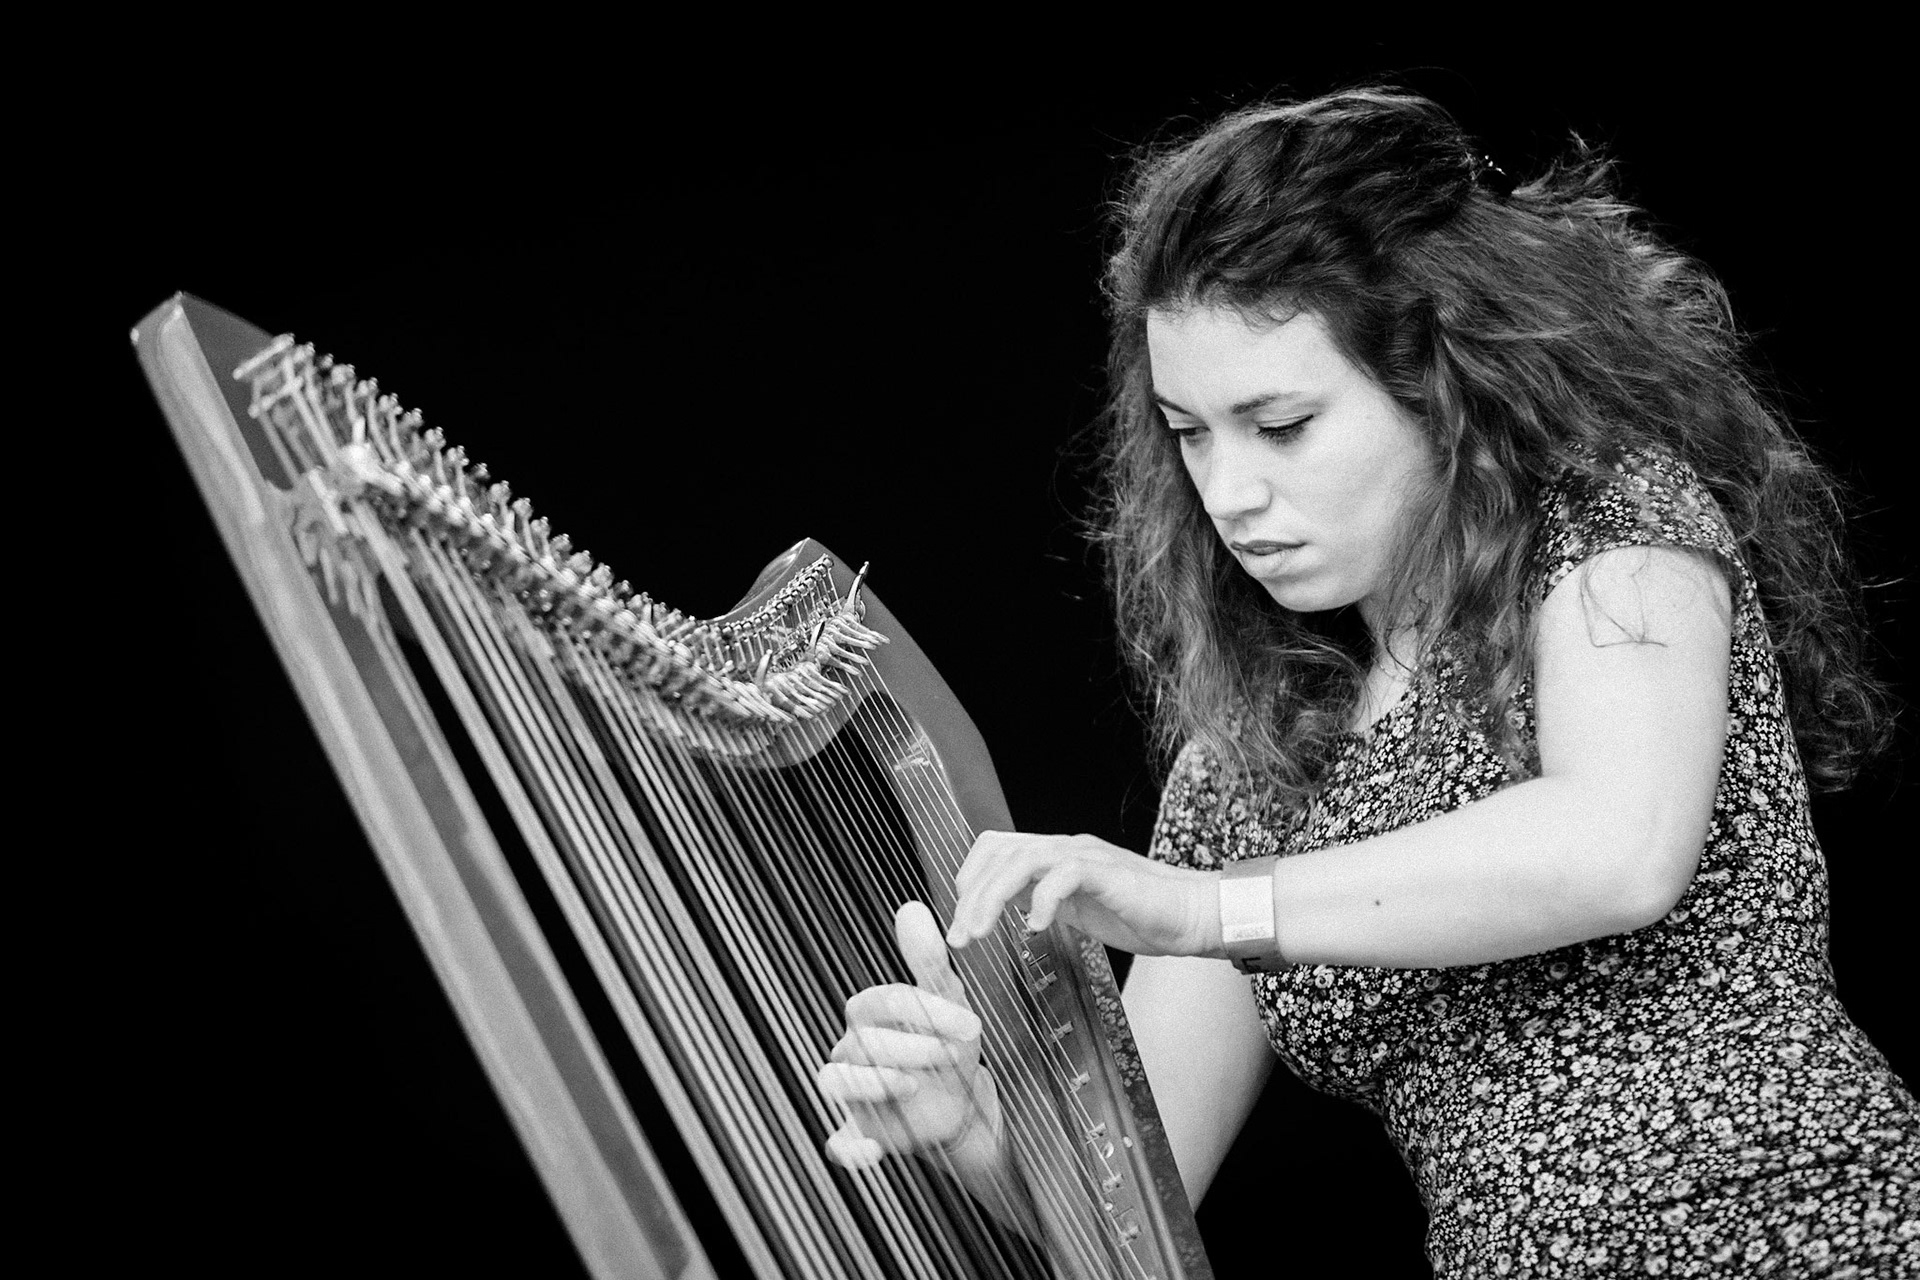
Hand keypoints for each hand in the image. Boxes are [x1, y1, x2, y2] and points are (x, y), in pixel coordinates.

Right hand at [817, 901, 1001, 1168]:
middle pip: (863, 1040)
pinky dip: (848, 1150)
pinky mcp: (859, 1132)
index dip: (926, 1011)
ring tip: (913, 1085)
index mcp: (869, 1012)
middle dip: (911, 1046)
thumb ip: (927, 961)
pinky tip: (872, 1154)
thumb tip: (910, 907)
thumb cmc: (949, 1045)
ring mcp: (852, 1092)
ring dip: (871, 1083)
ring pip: (836, 1081)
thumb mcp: (948, 1004)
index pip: (883, 1001)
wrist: (962, 1104)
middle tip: (952, 1054)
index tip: (970, 1025)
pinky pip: (839, 1142)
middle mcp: (850, 1048)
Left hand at [946, 831, 1220, 957]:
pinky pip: (1065, 874)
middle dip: (970, 895)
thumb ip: (1044, 899)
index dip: (969, 877)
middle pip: (1000, 851)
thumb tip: (1007, 906)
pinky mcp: (1109, 873)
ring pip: (1023, 859)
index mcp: (1056, 855)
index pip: (996, 846)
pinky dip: (1043, 900)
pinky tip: (1037, 929)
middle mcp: (1067, 848)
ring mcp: (1088, 857)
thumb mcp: (1079, 909)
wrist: (1194, 915)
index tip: (961, 919)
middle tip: (960, 938)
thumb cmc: (1142, 916)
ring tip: (980, 934)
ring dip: (992, 897)